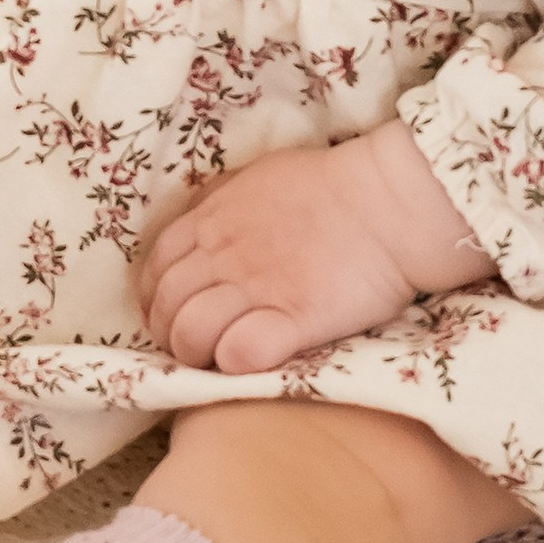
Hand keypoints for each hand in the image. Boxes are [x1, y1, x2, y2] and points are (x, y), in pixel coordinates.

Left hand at [138, 120, 494, 375]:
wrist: (388, 201)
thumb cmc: (332, 185)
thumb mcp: (260, 178)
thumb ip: (225, 204)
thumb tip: (207, 223)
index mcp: (212, 219)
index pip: (156, 267)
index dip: (155, 298)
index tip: (170, 314)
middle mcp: (222, 253)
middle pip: (167, 305)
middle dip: (170, 333)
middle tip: (192, 348)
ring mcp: (255, 287)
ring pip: (191, 333)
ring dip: (195, 354)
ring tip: (216, 362)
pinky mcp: (293, 318)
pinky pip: (239, 352)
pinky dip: (234, 364)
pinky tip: (249, 361)